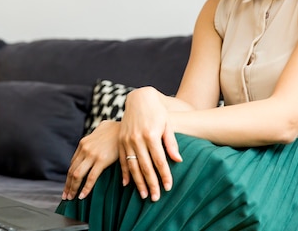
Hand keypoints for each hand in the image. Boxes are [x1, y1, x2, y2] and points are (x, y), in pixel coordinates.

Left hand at [61, 120, 119, 199]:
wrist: (125, 127)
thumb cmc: (116, 129)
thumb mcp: (100, 130)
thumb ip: (95, 137)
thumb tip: (96, 140)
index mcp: (83, 143)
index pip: (73, 163)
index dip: (69, 176)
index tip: (68, 185)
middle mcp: (84, 149)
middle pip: (72, 170)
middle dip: (68, 185)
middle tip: (66, 196)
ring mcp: (92, 154)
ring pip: (77, 175)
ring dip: (73, 188)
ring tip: (71, 198)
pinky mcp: (101, 160)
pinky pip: (91, 177)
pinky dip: (85, 188)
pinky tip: (82, 196)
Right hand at [119, 87, 181, 201]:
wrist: (139, 99)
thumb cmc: (157, 112)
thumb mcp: (167, 124)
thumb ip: (171, 142)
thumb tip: (178, 160)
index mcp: (151, 135)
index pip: (159, 160)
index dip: (164, 175)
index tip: (168, 187)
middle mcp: (137, 138)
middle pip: (146, 166)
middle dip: (151, 183)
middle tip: (155, 198)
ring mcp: (126, 140)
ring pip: (133, 165)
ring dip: (138, 182)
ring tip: (143, 195)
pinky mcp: (120, 140)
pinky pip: (121, 159)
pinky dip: (124, 172)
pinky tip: (127, 184)